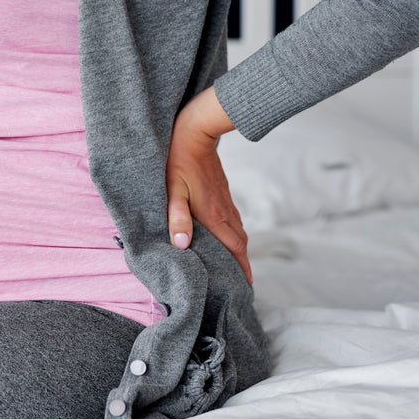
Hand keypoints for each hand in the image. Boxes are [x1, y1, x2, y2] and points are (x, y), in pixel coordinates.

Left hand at [165, 87, 251, 283]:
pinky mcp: (222, 191)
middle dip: (243, 264)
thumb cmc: (178, 161)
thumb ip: (177, 218)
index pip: (233, 249)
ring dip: (240, 249)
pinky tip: (227, 234)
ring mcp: (225, 200)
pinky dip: (235, 233)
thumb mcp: (172, 191)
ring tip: (237, 264)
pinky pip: (233, 218)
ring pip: (238, 230)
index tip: (246, 287)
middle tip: (243, 282)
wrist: (195, 131)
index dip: (241, 269)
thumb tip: (183, 245)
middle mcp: (224, 210)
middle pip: (240, 243)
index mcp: (213, 215)